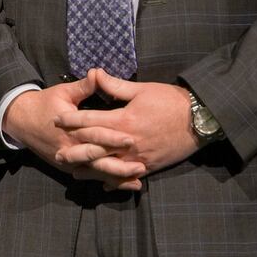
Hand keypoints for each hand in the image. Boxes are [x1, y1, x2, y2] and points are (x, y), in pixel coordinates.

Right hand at [5, 75, 147, 191]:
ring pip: (95, 172)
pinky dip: (108, 182)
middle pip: (96, 159)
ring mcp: (68, 161)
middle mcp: (69, 148)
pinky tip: (125, 185)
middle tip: (141, 166)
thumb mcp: (63, 92)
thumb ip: (83, 86)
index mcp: (69, 128)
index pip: (94, 134)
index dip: (112, 137)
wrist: (21, 121)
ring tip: (138, 180)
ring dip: (117, 177)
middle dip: (119, 164)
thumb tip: (97, 73)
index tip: (131, 139)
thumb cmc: (44, 103)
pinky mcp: (68, 168)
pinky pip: (91, 177)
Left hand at [54, 70, 198, 186]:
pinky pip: (128, 175)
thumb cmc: (170, 101)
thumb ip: (116, 85)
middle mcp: (128, 141)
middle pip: (95, 147)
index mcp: (124, 120)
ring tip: (74, 172)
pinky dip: (115, 181)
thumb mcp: (142, 89)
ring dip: (91, 169)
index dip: (72, 120)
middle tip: (57, 154)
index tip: (56, 120)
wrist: (199, 120)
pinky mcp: (150, 165)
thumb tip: (95, 72)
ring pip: (109, 166)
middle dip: (75, 150)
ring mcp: (139, 156)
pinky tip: (103, 184)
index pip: (91, 121)